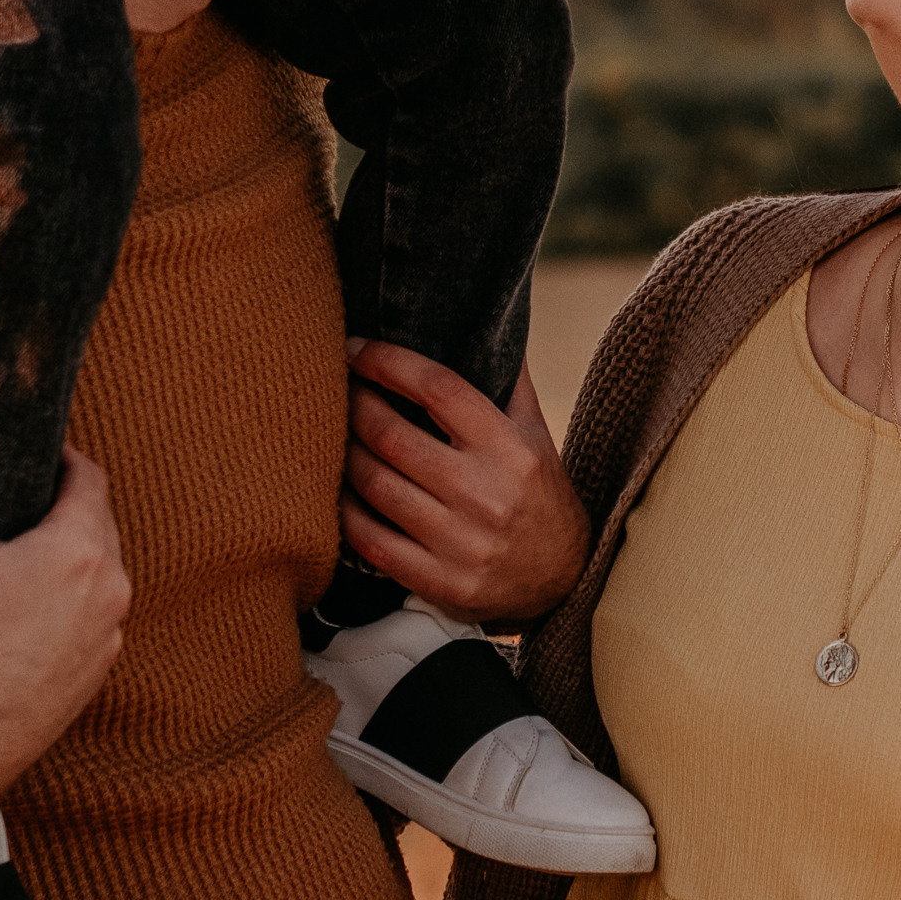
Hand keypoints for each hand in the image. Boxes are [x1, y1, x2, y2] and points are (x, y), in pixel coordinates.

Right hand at [0, 370, 130, 823]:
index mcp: (84, 547)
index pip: (85, 474)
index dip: (48, 461)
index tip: (7, 464)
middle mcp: (112, 590)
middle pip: (91, 522)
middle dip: (50, 509)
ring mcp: (108, 638)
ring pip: (91, 573)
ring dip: (57, 561)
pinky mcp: (94, 676)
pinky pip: (85, 620)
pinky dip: (57, 609)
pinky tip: (8, 618)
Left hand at [340, 342, 588, 624]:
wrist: (565, 579)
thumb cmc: (540, 494)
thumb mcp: (535, 434)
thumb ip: (509, 381)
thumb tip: (489, 318)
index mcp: (509, 448)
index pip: (437, 388)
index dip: (388, 363)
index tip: (356, 348)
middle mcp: (485, 494)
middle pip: (392, 436)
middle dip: (355, 405)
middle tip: (337, 390)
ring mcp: (460, 542)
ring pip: (375, 485)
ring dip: (345, 454)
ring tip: (335, 435)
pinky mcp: (440, 581)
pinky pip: (371, 540)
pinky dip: (346, 511)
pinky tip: (339, 490)